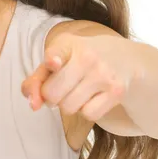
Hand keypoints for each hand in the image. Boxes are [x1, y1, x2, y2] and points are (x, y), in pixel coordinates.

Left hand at [21, 33, 137, 121]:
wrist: (124, 57)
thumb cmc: (80, 60)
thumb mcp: (56, 59)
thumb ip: (36, 80)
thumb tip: (33, 105)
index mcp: (67, 44)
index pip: (56, 53)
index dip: (52, 60)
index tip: (53, 63)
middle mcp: (87, 56)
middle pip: (52, 94)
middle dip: (51, 96)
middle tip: (61, 87)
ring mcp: (104, 74)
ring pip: (68, 107)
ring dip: (68, 104)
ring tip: (78, 90)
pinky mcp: (117, 91)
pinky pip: (88, 115)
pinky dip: (86, 111)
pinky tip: (92, 97)